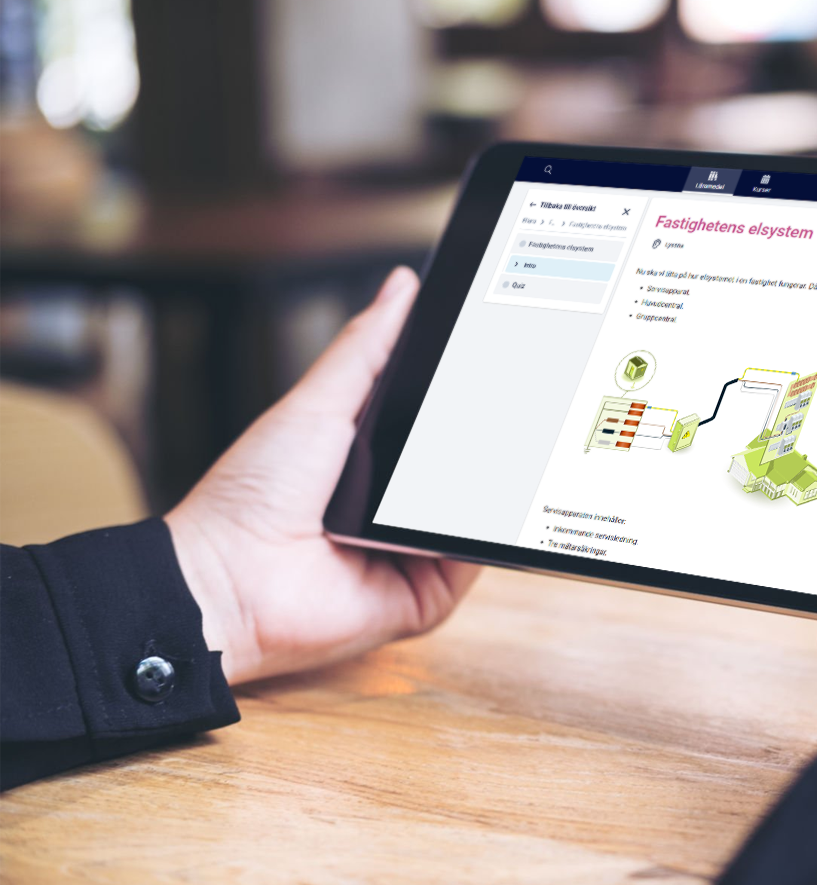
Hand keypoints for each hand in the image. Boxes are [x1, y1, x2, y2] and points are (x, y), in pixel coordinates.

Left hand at [166, 268, 478, 684]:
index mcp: (377, 460)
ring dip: (488, 489)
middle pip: (468, 468)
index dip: (472, 396)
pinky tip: (473, 510)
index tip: (505, 359)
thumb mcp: (318, 403)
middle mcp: (399, 509)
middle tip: (520, 399)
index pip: (442, 424)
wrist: (227, 577)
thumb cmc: (252, 494)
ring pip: (476, 515)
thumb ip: (367, 348)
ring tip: (500, 451)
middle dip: (492, 439)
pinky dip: (477, 539)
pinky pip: (471, 564)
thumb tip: (404, 286)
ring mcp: (414, 554)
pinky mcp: (426, 598)